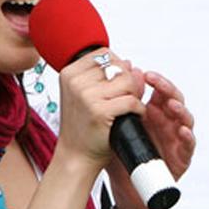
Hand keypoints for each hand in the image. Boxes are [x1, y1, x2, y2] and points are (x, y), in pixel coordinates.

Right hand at [55, 50, 144, 171]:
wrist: (76, 155)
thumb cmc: (82, 127)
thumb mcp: (87, 95)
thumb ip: (107, 77)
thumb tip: (131, 64)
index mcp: (69, 73)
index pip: (103, 54)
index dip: (117, 66)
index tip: (114, 83)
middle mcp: (75, 82)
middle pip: (118, 66)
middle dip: (127, 82)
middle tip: (121, 99)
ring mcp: (87, 96)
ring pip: (127, 82)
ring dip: (134, 95)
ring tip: (126, 108)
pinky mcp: (100, 111)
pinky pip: (132, 101)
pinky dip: (138, 109)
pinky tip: (131, 116)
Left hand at [108, 70, 195, 208]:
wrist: (126, 185)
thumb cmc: (120, 155)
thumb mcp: (113, 129)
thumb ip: (112, 107)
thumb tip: (106, 81)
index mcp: (152, 113)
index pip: (158, 90)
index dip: (154, 80)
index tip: (143, 73)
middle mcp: (166, 123)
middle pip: (173, 99)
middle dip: (166, 88)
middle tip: (154, 81)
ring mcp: (175, 138)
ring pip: (185, 118)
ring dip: (180, 109)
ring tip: (170, 103)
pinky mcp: (181, 157)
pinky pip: (188, 146)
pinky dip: (187, 137)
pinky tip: (181, 130)